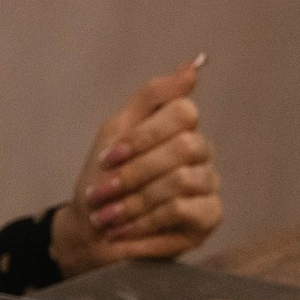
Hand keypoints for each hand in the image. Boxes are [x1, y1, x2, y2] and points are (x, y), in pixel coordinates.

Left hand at [50, 55, 222, 274]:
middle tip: (102, 193)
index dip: (142, 137)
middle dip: (133, 173)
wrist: (90, 232)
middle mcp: (202, 154)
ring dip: (134, 201)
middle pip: (183, 147)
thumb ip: (153, 97)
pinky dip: (146, 222)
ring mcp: (208, 185)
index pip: (183, 113)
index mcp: (182, 128)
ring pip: (180, 181)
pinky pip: (182, 211)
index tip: (106, 160)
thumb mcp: (116, 131)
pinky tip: (124, 231)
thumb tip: (194, 66)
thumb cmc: (102, 181)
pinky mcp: (209, 218)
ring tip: (108, 217)